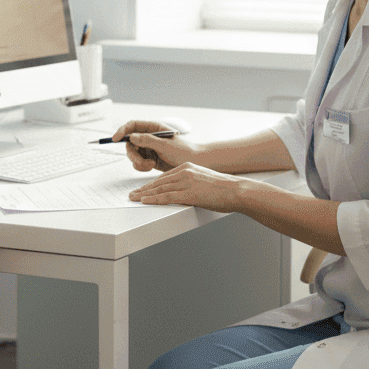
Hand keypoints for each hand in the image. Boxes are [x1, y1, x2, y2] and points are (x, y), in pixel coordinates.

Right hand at [112, 119, 198, 172]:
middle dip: (132, 154)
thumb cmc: (184, 151)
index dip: (122, 130)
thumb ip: (148, 140)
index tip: (115, 138)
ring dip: (138, 162)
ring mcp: (148, 148)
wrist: (194, 163)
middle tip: (140, 162)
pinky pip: (137, 163)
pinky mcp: (149, 159)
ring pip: (133, 154)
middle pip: (130, 142)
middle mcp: (149, 137)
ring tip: (150, 166)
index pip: (133, 125)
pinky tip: (151, 168)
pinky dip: (141, 167)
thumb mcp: (165, 145)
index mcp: (153, 128)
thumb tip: (131, 137)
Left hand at [129, 161, 246, 211]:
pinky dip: (153, 199)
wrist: (236, 190)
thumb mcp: (204, 179)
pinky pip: (166, 197)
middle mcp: (184, 172)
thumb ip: (192, 182)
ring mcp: (186, 182)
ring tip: (133, 198)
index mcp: (188, 167)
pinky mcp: (188, 193)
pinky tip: (144, 201)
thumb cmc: (224, 188)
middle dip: (144, 188)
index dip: (152, 184)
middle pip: (159, 182)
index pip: (165, 176)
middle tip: (132, 194)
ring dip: (144, 194)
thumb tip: (184, 191)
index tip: (143, 188)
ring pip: (159, 189)